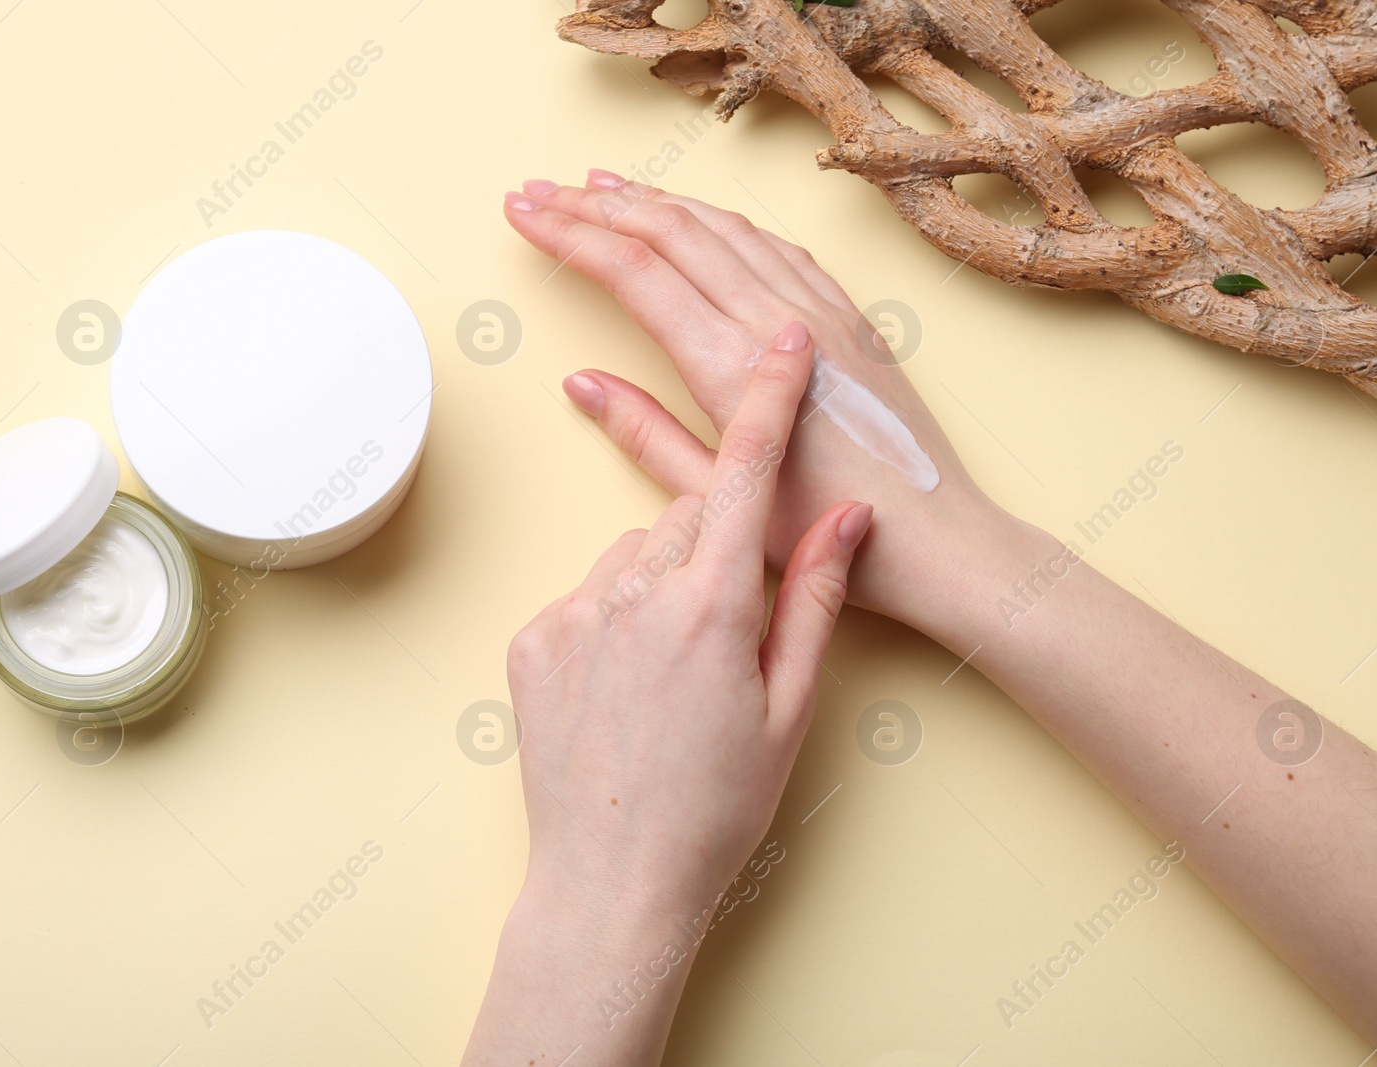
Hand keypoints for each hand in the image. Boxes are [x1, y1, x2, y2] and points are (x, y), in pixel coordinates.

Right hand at [504, 173, 1027, 635]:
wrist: (939, 542)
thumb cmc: (828, 538)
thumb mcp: (722, 503)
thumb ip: (647, 436)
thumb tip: (583, 384)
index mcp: (734, 367)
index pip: (634, 273)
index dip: (570, 236)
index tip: (524, 214)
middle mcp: (777, 322)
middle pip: (671, 234)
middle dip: (597, 205)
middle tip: (542, 191)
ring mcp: (822, 313)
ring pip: (725, 230)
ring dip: (659, 201)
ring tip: (606, 188)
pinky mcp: (854, 320)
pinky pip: (780, 249)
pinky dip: (727, 224)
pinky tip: (703, 221)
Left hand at [506, 320, 868, 921]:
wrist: (613, 882)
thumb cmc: (716, 808)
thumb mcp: (791, 708)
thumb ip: (814, 597)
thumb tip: (846, 515)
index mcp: (712, 606)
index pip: (743, 472)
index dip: (768, 398)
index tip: (782, 341)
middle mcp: (633, 591)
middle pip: (684, 518)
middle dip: (713, 551)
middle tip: (727, 638)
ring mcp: (572, 612)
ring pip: (633, 556)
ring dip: (660, 587)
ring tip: (670, 679)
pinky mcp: (529, 639)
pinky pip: (585, 595)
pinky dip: (610, 618)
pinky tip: (624, 689)